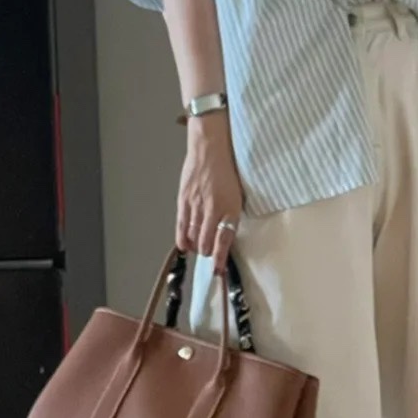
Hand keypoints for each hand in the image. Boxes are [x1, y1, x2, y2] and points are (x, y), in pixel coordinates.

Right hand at [176, 115, 243, 273]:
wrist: (210, 148)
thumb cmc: (227, 169)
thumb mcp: (237, 194)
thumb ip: (230, 215)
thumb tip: (225, 234)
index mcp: (230, 208)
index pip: (223, 240)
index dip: (220, 259)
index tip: (218, 270)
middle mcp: (213, 209)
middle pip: (205, 243)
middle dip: (206, 253)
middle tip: (208, 253)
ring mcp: (196, 206)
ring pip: (192, 237)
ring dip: (195, 246)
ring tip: (197, 247)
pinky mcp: (183, 201)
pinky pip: (181, 226)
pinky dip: (182, 239)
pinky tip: (184, 244)